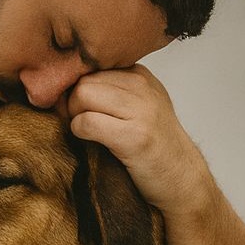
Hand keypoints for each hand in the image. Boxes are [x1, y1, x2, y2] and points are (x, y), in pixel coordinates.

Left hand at [58, 65, 210, 215]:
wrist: (182, 178)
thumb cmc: (153, 146)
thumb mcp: (138, 106)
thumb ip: (110, 91)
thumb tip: (62, 86)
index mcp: (140, 75)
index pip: (91, 66)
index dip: (76, 87)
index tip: (77, 107)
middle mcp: (142, 87)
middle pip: (83, 79)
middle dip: (72, 102)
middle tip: (77, 121)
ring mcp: (141, 110)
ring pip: (82, 95)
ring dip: (74, 116)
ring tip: (87, 132)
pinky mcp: (134, 136)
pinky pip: (86, 122)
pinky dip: (79, 132)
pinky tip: (92, 141)